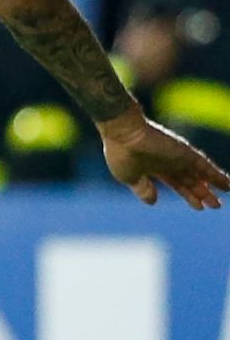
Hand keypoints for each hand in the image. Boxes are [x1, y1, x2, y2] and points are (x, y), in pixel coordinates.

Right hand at [100, 111, 229, 209]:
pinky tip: (227, 185)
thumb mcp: (129, 177)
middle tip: (216, 205)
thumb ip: (143, 189)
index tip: (199, 207)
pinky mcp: (185, 153)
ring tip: (225, 195)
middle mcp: (168, 162)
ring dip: (213, 185)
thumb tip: (153, 202)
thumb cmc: (120, 154)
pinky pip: (205, 166)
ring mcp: (178, 157)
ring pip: (200, 174)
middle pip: (190, 180)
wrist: (122, 133)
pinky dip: (216, 175)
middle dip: (202, 193)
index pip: (176, 183)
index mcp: (154, 168)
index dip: (187, 195)